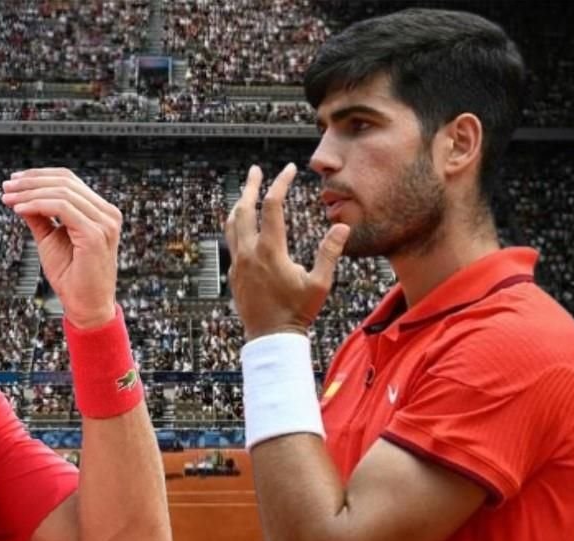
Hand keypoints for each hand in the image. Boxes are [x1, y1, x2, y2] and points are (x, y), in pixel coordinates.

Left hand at [2, 168, 119, 327]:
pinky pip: (61, 208)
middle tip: (6, 188)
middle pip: (65, 182)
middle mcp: (107, 214)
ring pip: (62, 192)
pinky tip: (19, 210)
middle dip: (30, 182)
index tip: (13, 182)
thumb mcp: (50, 240)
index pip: (69, 181)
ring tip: (8, 199)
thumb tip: (19, 197)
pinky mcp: (94, 234)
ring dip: (29, 193)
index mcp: (101, 212)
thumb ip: (40, 217)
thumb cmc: (72, 278)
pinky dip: (37, 205)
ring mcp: (104, 223)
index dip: (39, 176)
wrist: (87, 308)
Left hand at [225, 163, 349, 340]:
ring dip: (238, 205)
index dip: (280, 183)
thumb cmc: (297, 312)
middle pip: (244, 209)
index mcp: (270, 250)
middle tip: (255, 170)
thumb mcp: (320, 283)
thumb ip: (329, 253)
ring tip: (245, 193)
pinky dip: (236, 227)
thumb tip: (342, 226)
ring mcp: (238, 263)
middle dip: (250, 186)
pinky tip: (243, 227)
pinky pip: (231, 243)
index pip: (272, 206)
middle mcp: (249, 252)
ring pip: (232, 224)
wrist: (270, 338)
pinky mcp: (234, 274)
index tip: (289, 169)